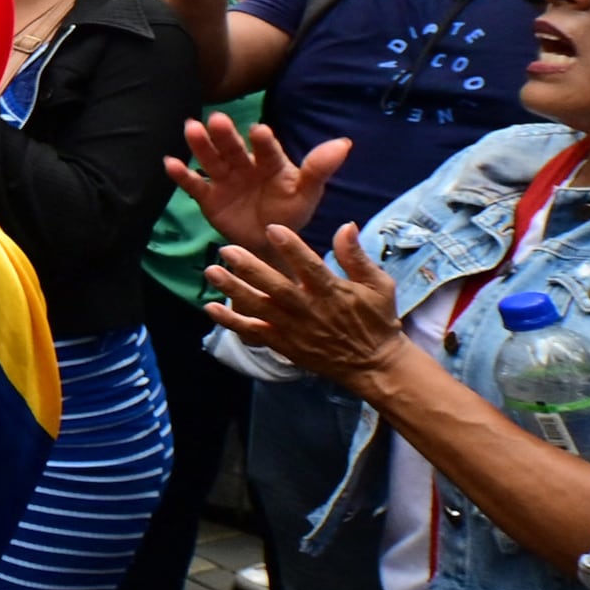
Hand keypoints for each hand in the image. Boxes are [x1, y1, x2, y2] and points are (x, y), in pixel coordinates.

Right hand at [166, 115, 347, 250]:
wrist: (269, 243)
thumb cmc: (290, 212)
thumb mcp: (307, 193)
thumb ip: (319, 170)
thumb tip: (345, 143)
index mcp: (271, 162)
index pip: (267, 150)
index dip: (262, 141)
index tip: (258, 131)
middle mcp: (245, 165)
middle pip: (233, 149)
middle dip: (224, 136)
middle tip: (216, 120)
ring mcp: (224, 179)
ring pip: (211, 160)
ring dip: (200, 146)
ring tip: (190, 129)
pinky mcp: (208, 197)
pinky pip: (194, 185)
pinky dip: (182, 175)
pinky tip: (170, 163)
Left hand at [207, 224, 406, 384]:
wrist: (374, 364)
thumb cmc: (376, 319)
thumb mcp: (378, 284)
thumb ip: (356, 257)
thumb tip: (345, 225)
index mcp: (333, 292)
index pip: (310, 267)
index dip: (291, 248)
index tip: (272, 229)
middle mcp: (310, 310)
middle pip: (276, 287)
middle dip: (250, 268)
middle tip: (226, 249)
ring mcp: (294, 329)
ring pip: (260, 308)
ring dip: (234, 290)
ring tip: (212, 272)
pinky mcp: (284, 344)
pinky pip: (254, 332)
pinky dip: (232, 322)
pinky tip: (211, 308)